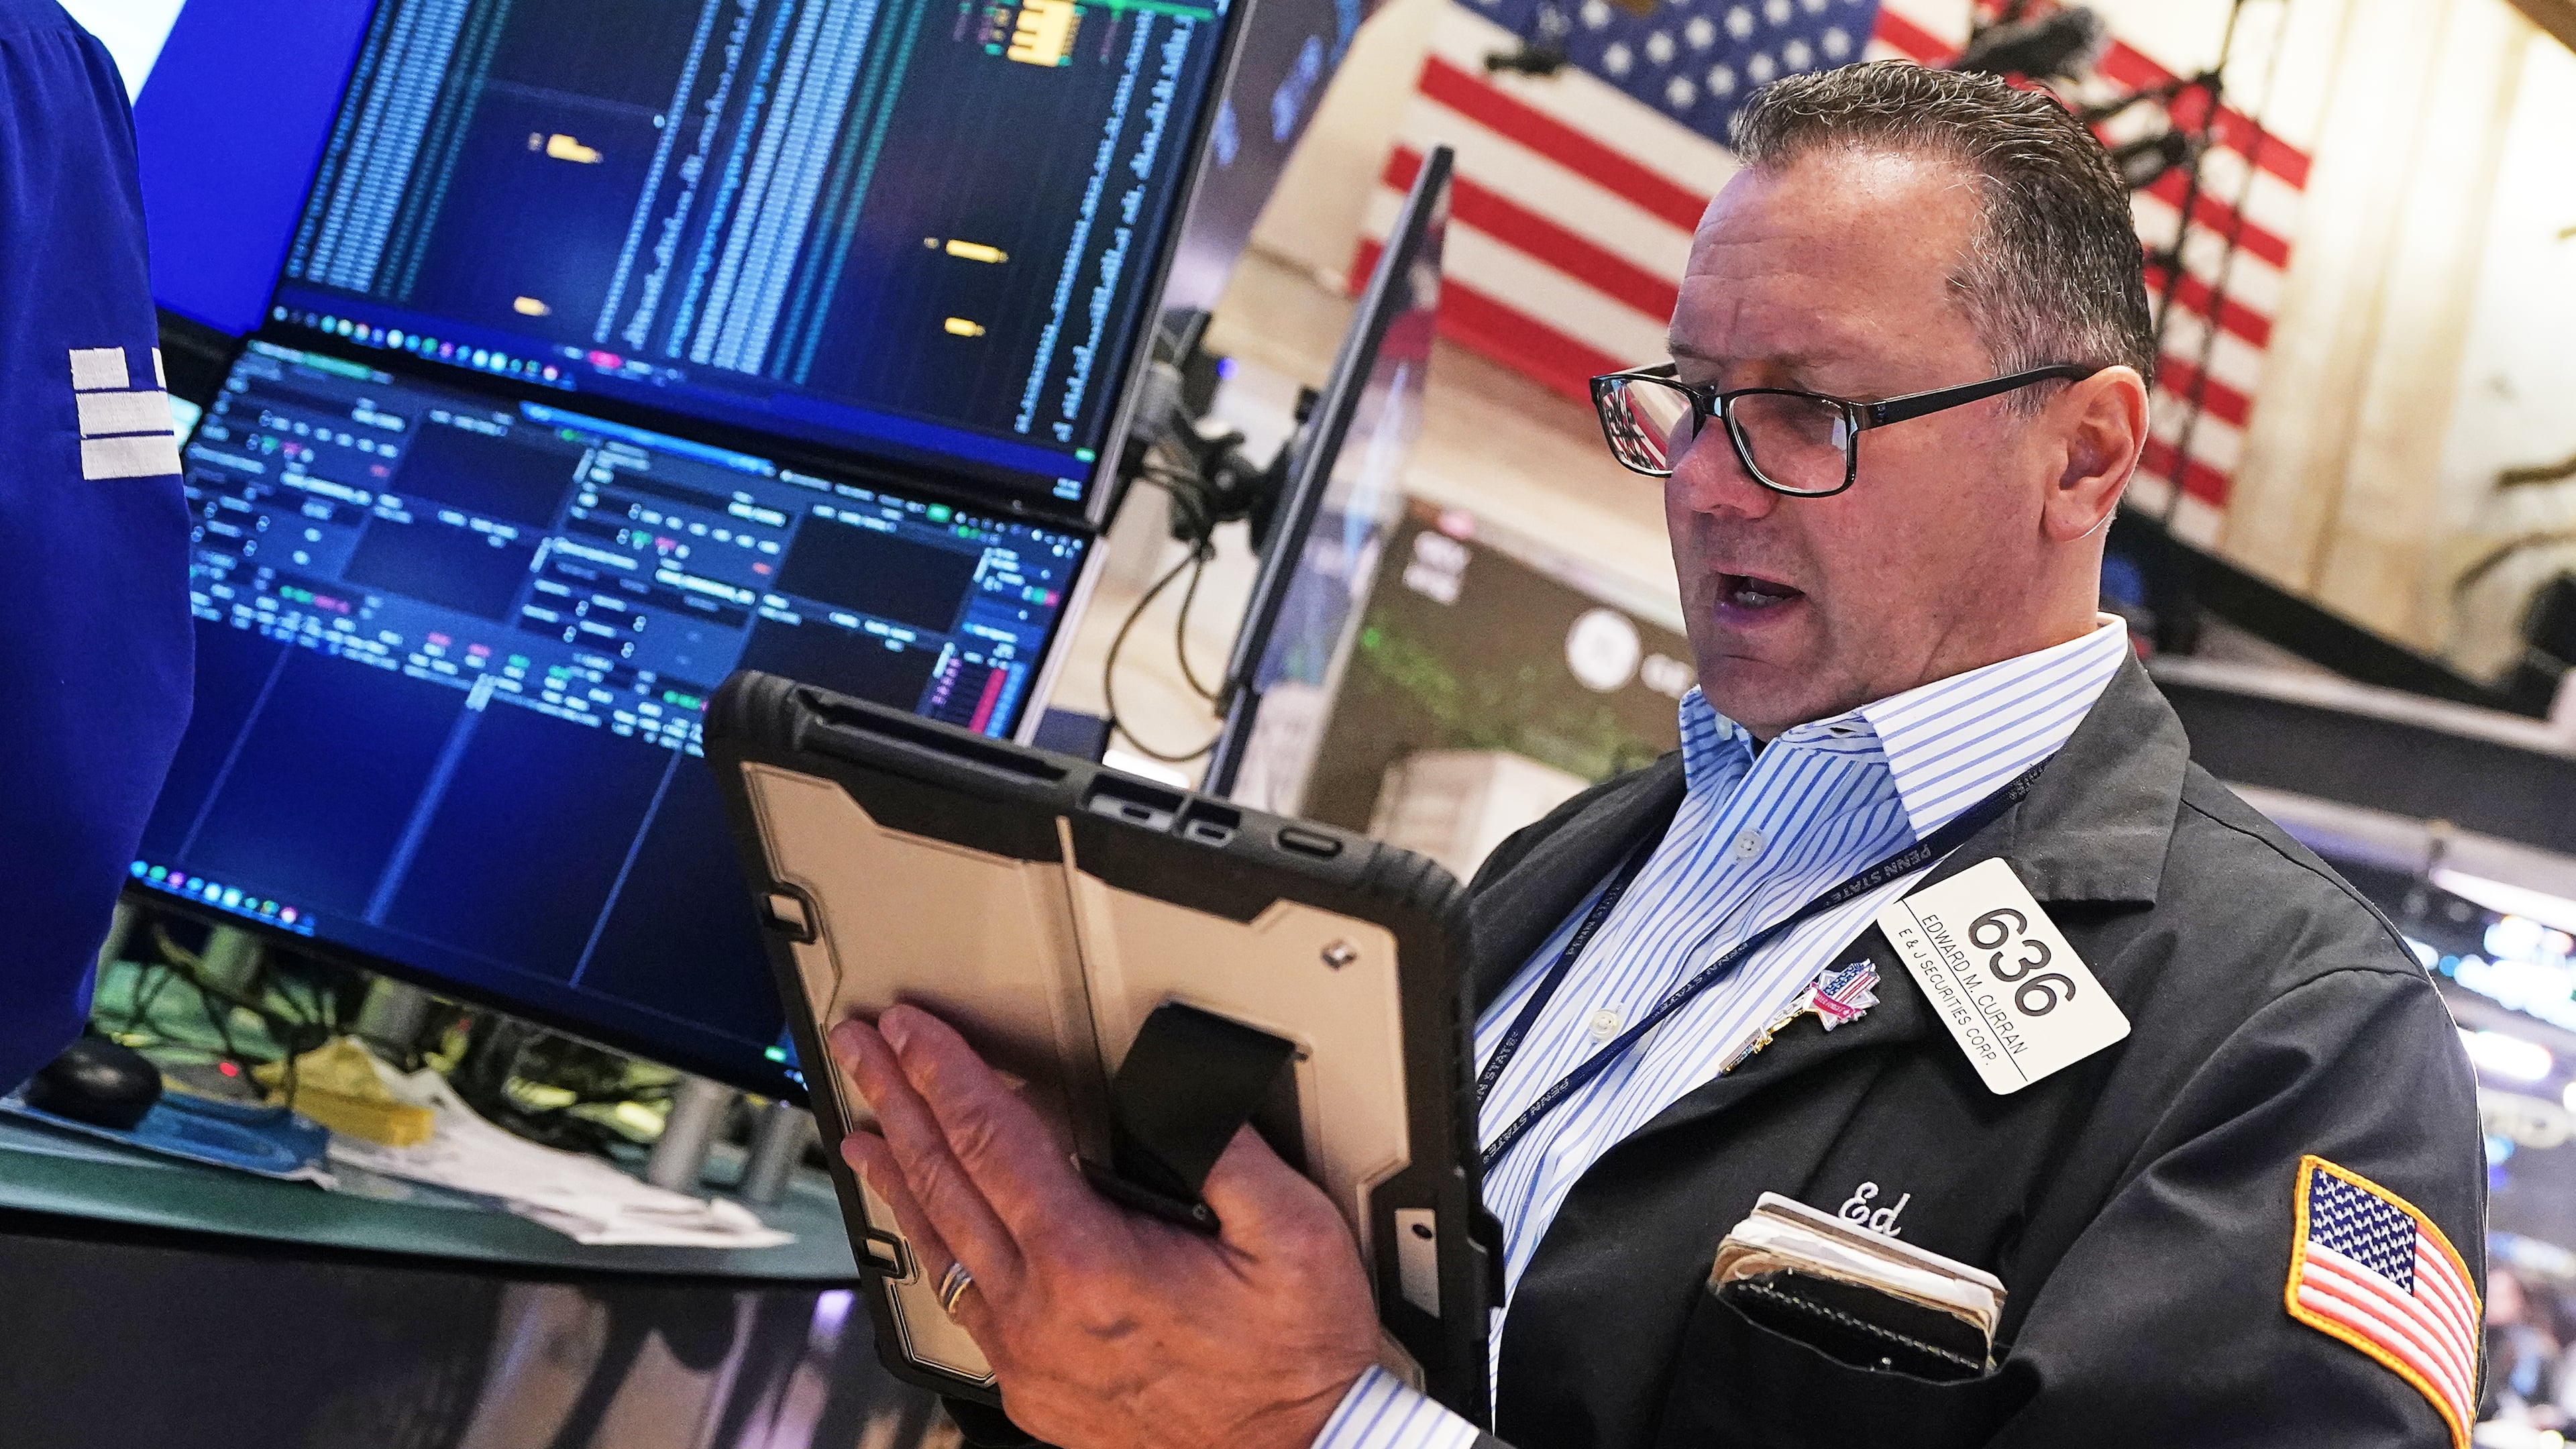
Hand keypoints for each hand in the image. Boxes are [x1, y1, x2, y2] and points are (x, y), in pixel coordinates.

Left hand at [829, 1006, 1382, 1448]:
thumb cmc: (1296, 1361)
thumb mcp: (1293, 1234)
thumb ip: (1226, 1150)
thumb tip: (1177, 1090)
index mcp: (1092, 1263)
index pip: (990, 1139)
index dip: (944, 1072)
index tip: (910, 1030)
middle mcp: (1042, 1313)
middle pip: (941, 1182)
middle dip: (897, 1101)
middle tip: (861, 1050)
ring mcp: (1029, 1357)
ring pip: (937, 1246)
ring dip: (895, 1177)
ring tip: (861, 1132)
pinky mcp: (1033, 1390)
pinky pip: (962, 1303)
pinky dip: (931, 1248)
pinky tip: (924, 1229)